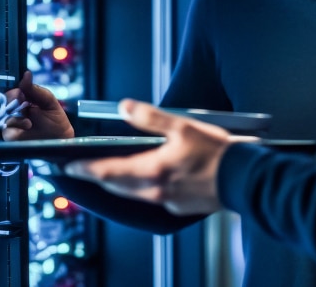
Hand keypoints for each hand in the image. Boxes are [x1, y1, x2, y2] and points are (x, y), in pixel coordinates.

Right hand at [2, 71, 74, 140]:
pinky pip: (5, 130)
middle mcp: (15, 112)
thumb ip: (36, 89)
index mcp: (23, 101)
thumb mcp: (49, 102)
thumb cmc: (56, 121)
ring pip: (3, 116)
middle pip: (3, 103)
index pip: (11, 93)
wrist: (61, 141)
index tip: (21, 94)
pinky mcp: (10, 137)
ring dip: (16, 117)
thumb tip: (26, 74)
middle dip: (12, 102)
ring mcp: (12, 125)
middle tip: (23, 104)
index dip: (14, 93)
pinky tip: (27, 127)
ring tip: (30, 123)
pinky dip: (15, 127)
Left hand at [63, 99, 248, 215]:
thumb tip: (125, 107)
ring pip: (133, 193)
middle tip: (83, 169)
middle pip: (117, 185)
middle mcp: (156, 191)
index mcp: (153, 171)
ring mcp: (169, 202)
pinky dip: (143, 188)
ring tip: (109, 173)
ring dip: (119, 183)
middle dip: (98, 176)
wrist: (245, 180)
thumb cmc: (218, 153)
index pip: (107, 171)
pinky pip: (153, 198)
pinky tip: (148, 179)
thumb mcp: (184, 126)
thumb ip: (151, 117)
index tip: (69, 166)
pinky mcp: (182, 207)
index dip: (85, 169)